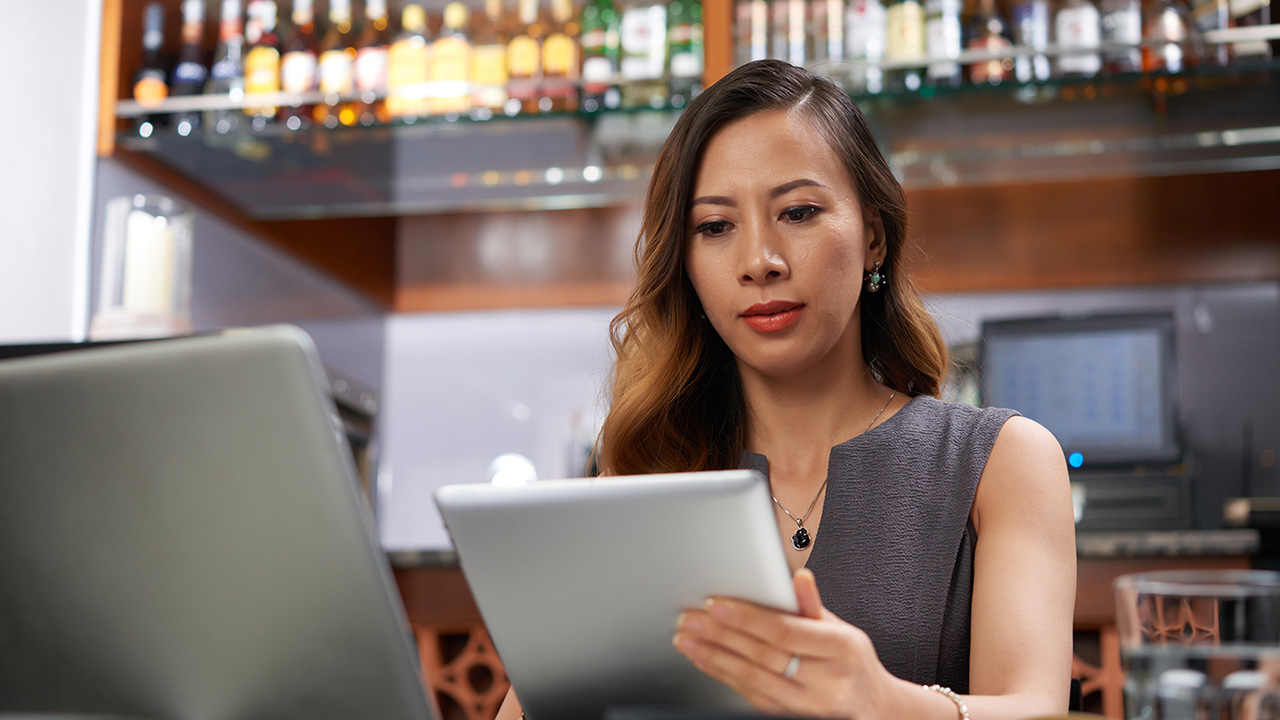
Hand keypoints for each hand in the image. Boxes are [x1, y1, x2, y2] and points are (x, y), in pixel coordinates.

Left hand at [672, 568, 900, 719]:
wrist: (870, 707)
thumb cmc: (851, 662)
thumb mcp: (841, 628)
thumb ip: (812, 605)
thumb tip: (798, 576)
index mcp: (839, 648)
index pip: (784, 631)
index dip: (746, 617)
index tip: (715, 604)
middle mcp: (825, 680)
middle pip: (762, 655)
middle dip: (720, 635)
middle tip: (691, 619)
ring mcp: (807, 704)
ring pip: (752, 679)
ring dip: (713, 656)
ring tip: (687, 639)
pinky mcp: (789, 717)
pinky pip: (750, 696)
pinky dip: (723, 675)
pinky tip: (705, 660)